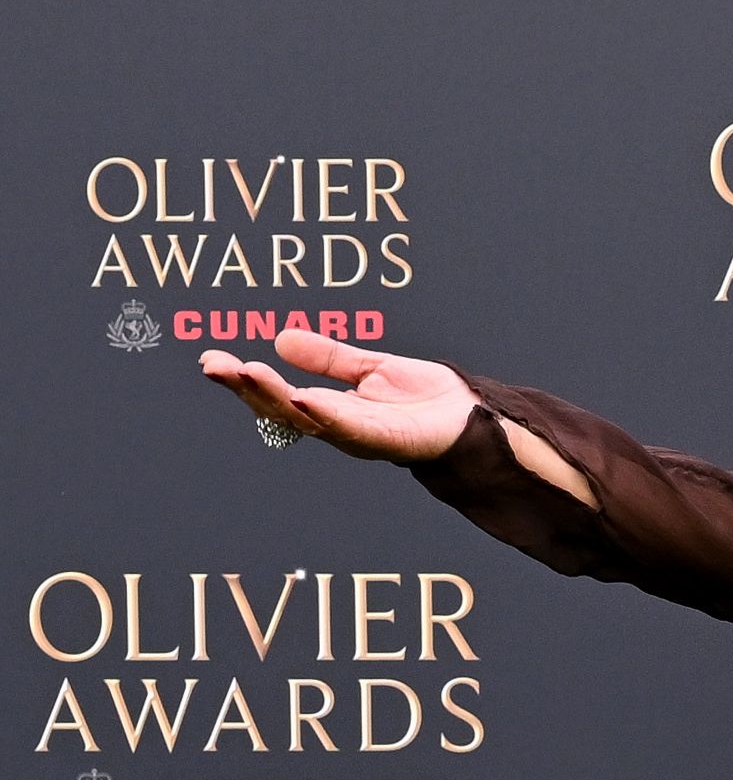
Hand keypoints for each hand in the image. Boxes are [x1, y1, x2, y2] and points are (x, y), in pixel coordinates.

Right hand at [198, 325, 475, 464]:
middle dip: (246, 388)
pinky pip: (350, 427)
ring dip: (275, 396)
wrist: (474, 416)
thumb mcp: (368, 368)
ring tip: (246, 373)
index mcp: (331, 410)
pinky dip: (325, 414)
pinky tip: (303, 398)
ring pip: (308, 418)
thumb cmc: (425, 399)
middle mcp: (339, 427)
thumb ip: (328, 357)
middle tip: (213, 365)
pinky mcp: (388, 439)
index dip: (245, 380)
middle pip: (282, 410)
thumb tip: (281, 339)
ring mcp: (361, 436)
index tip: (212, 360)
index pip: (278, 395)